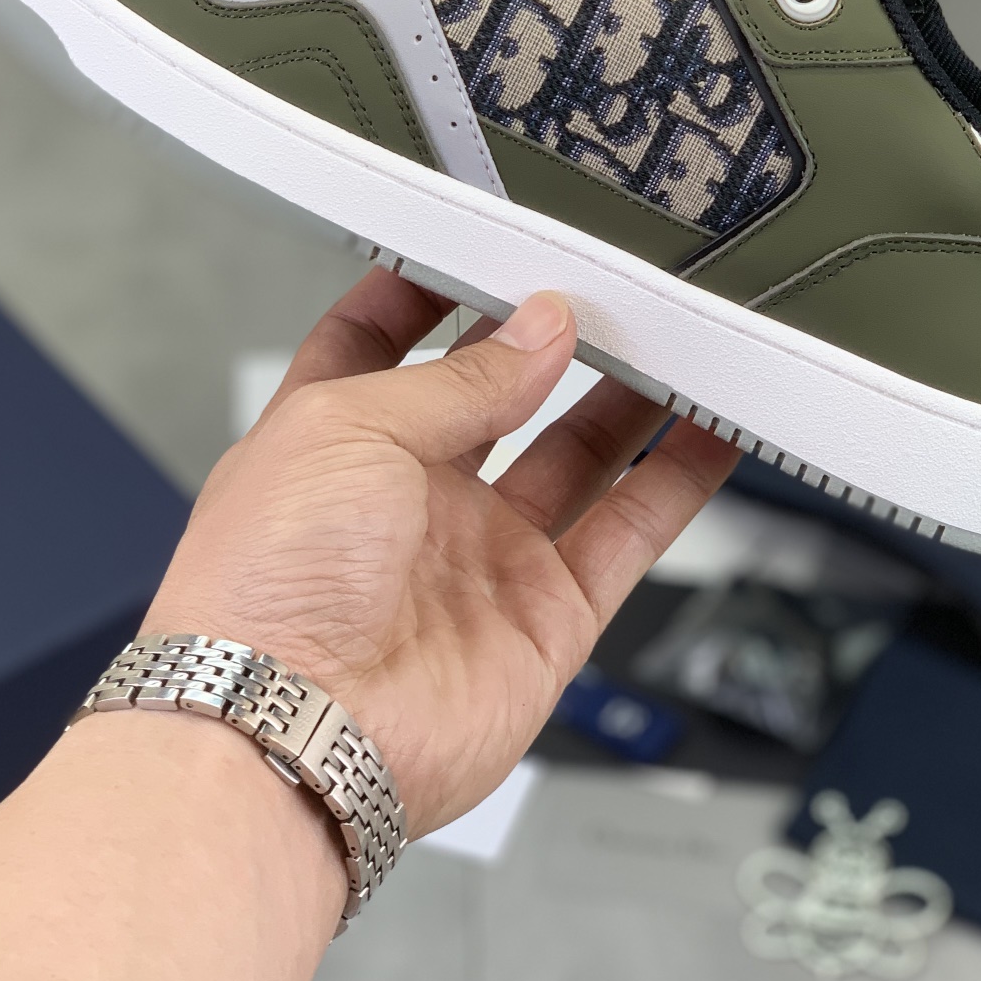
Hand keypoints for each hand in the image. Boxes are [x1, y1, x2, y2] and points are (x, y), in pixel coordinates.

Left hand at [145, 268, 738, 834]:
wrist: (291, 735)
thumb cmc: (267, 587)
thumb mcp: (351, 426)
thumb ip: (459, 378)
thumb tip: (539, 328)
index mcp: (337, 440)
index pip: (383, 341)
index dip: (433, 290)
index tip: (492, 244)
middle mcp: (409, 499)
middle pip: (499, 396)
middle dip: (551, 340)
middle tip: (611, 288)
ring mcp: (481, 558)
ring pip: (578, 456)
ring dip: (630, 399)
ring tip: (680, 336)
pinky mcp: (545, 619)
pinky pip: (628, 535)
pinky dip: (677, 482)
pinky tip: (714, 429)